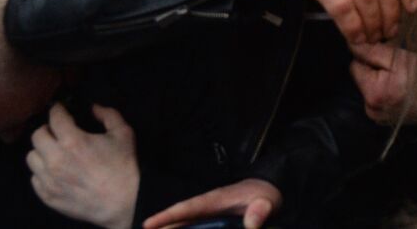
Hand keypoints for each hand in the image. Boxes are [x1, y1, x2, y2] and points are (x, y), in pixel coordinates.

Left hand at [27, 104, 138, 228]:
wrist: (123, 202)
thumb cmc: (123, 166)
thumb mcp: (123, 133)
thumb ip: (107, 114)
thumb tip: (93, 107)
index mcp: (73, 141)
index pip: (54, 117)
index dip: (57, 109)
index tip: (60, 109)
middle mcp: (55, 159)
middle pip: (37, 136)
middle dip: (47, 129)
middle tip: (58, 131)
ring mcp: (48, 179)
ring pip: (32, 157)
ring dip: (42, 151)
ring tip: (54, 152)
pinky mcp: (47, 196)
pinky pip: (34, 178)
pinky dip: (43, 171)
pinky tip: (56, 171)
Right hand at [143, 178, 280, 228]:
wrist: (268, 192)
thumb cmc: (265, 195)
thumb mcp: (267, 201)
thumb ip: (260, 211)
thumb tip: (252, 224)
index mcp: (216, 201)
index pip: (188, 209)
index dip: (168, 217)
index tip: (148, 224)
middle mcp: (207, 209)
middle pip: (180, 220)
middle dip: (163, 227)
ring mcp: (208, 217)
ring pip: (186, 225)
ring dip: (173, 228)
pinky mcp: (212, 224)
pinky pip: (195, 227)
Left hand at [349, 42, 416, 123]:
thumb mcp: (399, 57)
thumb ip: (372, 51)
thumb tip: (351, 44)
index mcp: (373, 93)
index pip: (355, 66)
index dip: (370, 57)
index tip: (387, 57)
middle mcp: (371, 110)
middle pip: (361, 79)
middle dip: (374, 70)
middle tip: (396, 68)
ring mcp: (378, 118)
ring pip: (369, 89)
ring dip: (380, 81)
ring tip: (400, 79)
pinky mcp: (384, 122)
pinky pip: (377, 100)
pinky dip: (385, 93)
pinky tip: (400, 90)